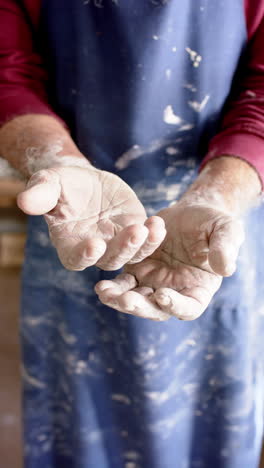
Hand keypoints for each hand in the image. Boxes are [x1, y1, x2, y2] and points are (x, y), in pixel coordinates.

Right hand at [17, 165, 165, 269]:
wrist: (85, 181)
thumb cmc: (62, 185)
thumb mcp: (49, 184)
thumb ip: (40, 194)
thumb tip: (24, 202)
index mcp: (70, 246)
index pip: (77, 259)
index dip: (84, 255)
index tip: (94, 244)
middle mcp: (96, 251)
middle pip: (110, 259)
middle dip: (123, 247)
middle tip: (133, 232)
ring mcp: (117, 244)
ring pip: (132, 254)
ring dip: (143, 244)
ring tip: (152, 227)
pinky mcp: (135, 233)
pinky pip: (147, 240)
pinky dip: (154, 235)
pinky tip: (159, 223)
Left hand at [95, 201, 244, 320]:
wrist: (190, 212)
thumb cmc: (213, 222)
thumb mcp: (226, 230)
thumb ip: (225, 247)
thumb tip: (225, 269)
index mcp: (198, 290)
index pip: (189, 307)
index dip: (176, 305)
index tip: (162, 295)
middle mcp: (174, 292)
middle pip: (156, 309)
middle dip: (140, 306)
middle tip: (126, 300)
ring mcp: (153, 283)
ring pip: (135, 299)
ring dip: (119, 299)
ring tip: (104, 292)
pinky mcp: (137, 271)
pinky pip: (123, 283)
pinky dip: (112, 286)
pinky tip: (100, 284)